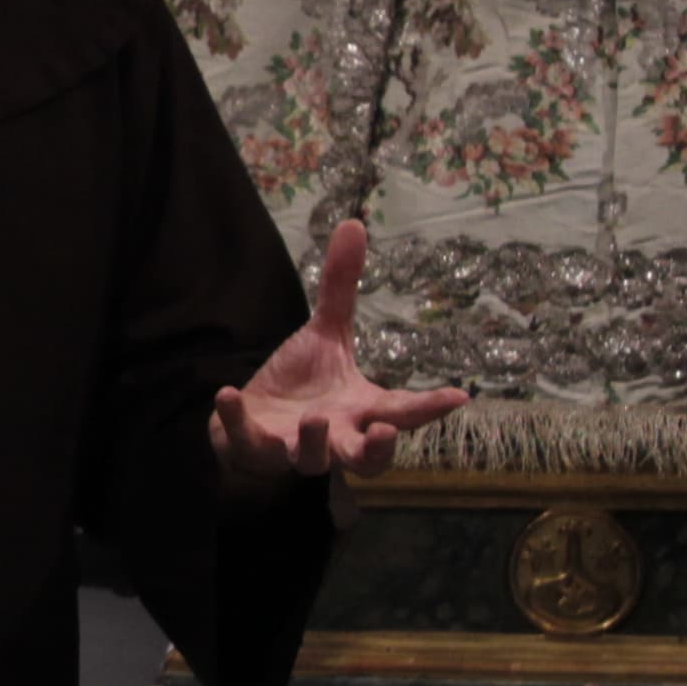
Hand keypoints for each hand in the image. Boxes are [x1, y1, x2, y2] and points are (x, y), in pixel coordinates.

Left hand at [208, 219, 472, 488]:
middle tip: (381, 432)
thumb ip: (342, 287)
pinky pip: (248, 441)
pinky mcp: (257, 447)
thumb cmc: (303, 382)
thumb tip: (354, 224)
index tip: (459, 396)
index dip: (431, 408)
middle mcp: (337, 434)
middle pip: (367, 460)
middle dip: (376, 451)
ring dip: (314, 443)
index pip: (403, 412)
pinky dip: (237, 421)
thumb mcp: (326, 332)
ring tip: (313, 419)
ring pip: (312, 461)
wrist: (255, 417)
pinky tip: (227, 394)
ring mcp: (296, 447)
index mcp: (361, 408)